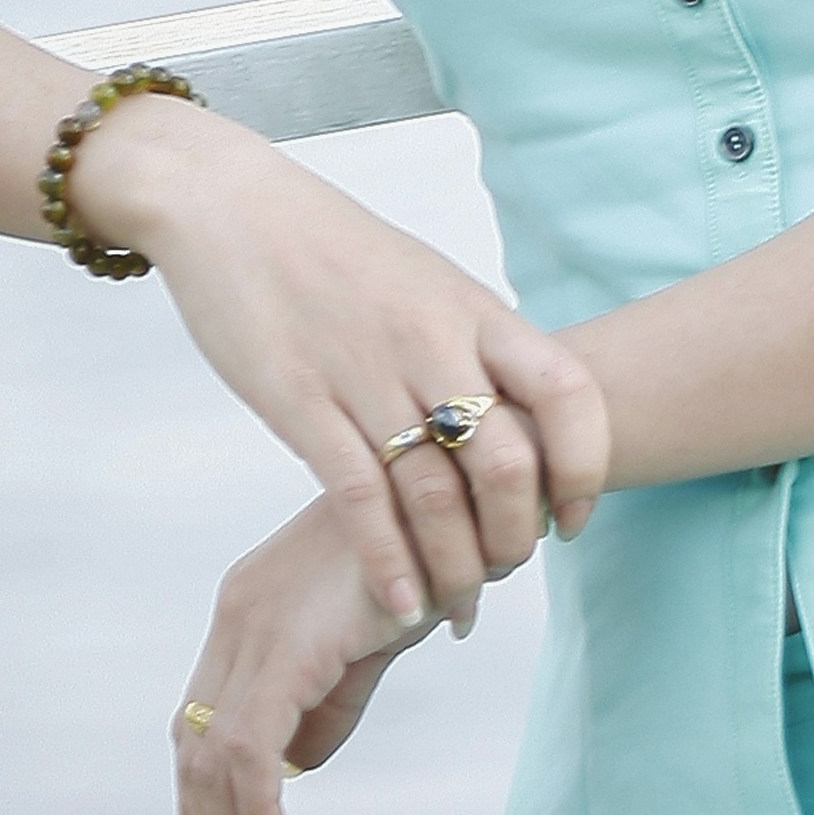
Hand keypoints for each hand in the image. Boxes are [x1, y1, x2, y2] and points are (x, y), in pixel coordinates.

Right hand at [75, 101, 608, 629]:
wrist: (228, 205)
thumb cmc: (331, 249)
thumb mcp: (426, 280)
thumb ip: (473, 341)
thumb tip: (519, 407)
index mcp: (473, 309)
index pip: (568, 392)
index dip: (585, 466)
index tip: (572, 520)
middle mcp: (431, 341)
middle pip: (506, 460)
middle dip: (515, 536)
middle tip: (504, 575)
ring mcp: (366, 372)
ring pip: (434, 493)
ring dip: (453, 567)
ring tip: (453, 609)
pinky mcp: (300, 400)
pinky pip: (358, 497)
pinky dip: (387, 561)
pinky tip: (399, 602)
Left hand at [174, 493, 424, 814]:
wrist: (464, 483)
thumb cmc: (433, 548)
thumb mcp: (373, 637)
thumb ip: (333, 700)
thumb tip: (300, 767)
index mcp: (252, 614)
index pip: (204, 724)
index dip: (203, 802)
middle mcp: (238, 617)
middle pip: (195, 748)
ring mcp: (254, 626)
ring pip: (213, 759)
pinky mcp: (285, 643)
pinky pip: (250, 746)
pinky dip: (253, 808)